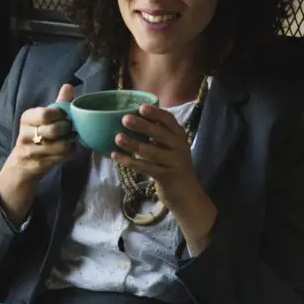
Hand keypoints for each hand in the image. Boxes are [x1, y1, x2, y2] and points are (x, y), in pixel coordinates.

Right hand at [0, 84, 75, 224]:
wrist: (21, 166)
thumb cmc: (36, 138)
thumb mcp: (43, 120)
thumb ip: (57, 104)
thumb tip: (69, 86)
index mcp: (27, 118)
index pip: (46, 113)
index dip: (61, 115)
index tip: (66, 116)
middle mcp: (24, 134)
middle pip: (54, 130)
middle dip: (68, 130)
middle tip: (71, 129)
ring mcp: (29, 151)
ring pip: (59, 145)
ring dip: (70, 143)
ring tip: (72, 140)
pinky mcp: (36, 165)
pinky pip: (60, 158)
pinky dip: (69, 154)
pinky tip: (70, 151)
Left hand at [112, 105, 217, 253]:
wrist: (186, 195)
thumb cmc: (172, 167)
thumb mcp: (170, 149)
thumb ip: (158, 137)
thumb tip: (132, 121)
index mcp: (180, 137)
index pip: (169, 121)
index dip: (156, 113)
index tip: (141, 107)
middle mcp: (179, 147)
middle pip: (159, 134)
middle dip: (142, 126)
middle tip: (124, 119)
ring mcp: (174, 162)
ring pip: (151, 151)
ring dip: (133, 144)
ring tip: (117, 138)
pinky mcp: (166, 176)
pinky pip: (145, 167)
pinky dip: (129, 162)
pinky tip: (116, 157)